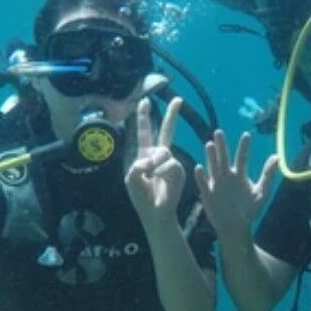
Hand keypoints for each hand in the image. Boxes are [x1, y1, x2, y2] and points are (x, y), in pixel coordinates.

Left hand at [125, 97, 186, 228]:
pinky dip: (160, 172)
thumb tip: (152, 159)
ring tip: (151, 179)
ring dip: (153, 166)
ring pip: (162, 152)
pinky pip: (168, 163)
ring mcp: (170, 161)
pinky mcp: (178, 170)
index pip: (144, 133)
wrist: (154, 212)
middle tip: (178, 99)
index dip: (143, 117)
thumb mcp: (131, 178)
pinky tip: (158, 181)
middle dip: (172, 114)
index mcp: (145, 155)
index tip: (145, 102)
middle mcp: (159, 155)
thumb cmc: (141, 196)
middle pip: (166, 130)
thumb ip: (138, 164)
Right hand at [193, 130, 278, 245]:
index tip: (247, 135)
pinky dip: (201, 176)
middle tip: (219, 132)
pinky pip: (203, 183)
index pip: (241, 157)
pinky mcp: (207, 193)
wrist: (236, 226)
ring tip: (209, 144)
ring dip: (210, 156)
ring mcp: (216, 183)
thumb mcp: (261, 192)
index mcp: (240, 174)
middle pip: (224, 158)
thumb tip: (277, 156)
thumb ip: (268, 175)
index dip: (244, 147)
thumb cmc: (249, 210)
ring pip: (213, 167)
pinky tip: (200, 167)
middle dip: (221, 146)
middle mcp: (227, 176)